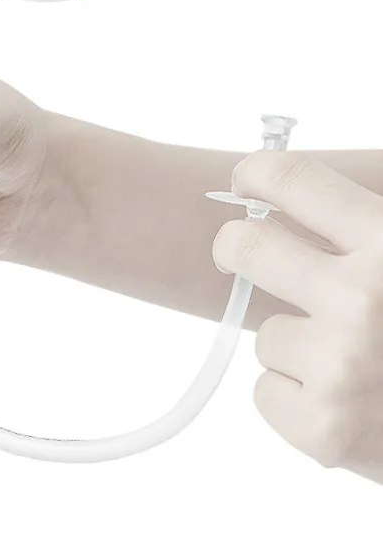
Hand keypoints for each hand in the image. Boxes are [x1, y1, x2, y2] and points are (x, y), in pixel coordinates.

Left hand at [213, 150, 382, 482]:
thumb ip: (367, 231)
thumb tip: (291, 191)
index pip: (292, 179)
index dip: (256, 174)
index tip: (246, 183)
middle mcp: (363, 298)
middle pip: (247, 246)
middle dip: (236, 248)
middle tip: (242, 253)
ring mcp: (341, 366)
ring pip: (266, 333)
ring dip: (295, 345)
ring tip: (351, 361)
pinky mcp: (325, 429)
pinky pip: (267, 393)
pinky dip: (295, 400)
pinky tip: (345, 404)